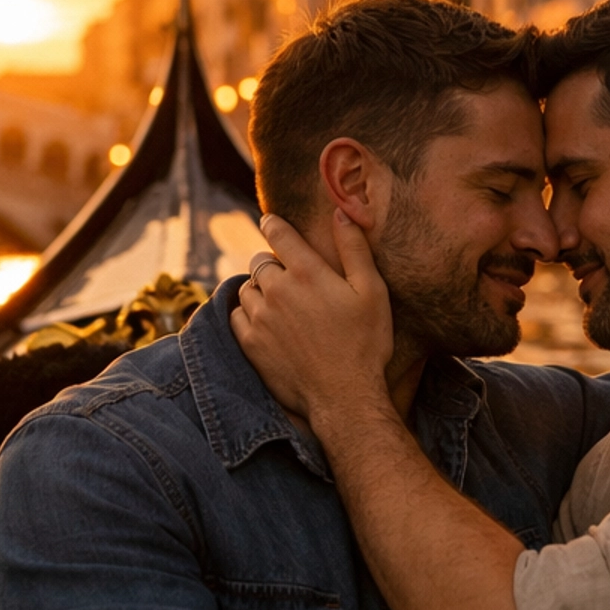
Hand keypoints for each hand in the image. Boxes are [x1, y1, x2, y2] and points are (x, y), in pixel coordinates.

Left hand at [233, 212, 394, 423]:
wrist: (344, 396)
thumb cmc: (365, 344)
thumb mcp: (372, 292)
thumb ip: (355, 249)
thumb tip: (341, 212)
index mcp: (308, 272)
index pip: (277, 232)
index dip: (273, 223)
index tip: (271, 223)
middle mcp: (278, 290)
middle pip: (260, 260)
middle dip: (272, 263)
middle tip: (289, 277)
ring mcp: (260, 317)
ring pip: (247, 287)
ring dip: (259, 289)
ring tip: (279, 302)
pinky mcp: (250, 343)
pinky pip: (237, 315)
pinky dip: (247, 313)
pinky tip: (265, 322)